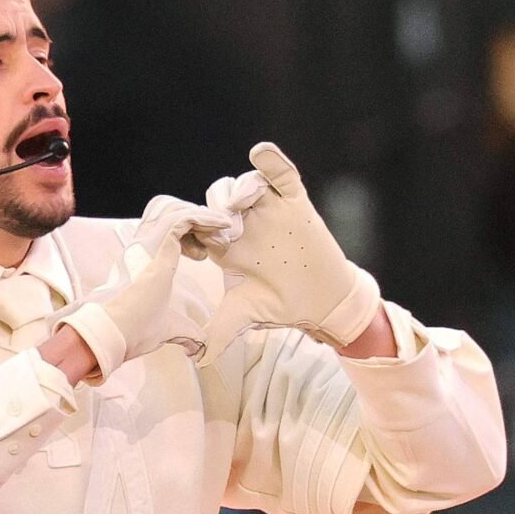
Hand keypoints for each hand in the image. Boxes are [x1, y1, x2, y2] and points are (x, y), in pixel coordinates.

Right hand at [55, 196, 231, 380]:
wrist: (120, 332)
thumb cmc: (136, 330)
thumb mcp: (169, 327)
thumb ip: (184, 332)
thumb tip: (197, 347)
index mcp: (144, 262)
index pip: (165, 235)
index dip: (188, 238)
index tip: (204, 255)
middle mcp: (143, 247)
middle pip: (170, 214)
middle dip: (197, 221)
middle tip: (217, 237)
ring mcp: (147, 243)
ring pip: (176, 211)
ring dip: (202, 217)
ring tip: (223, 229)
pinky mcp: (157, 244)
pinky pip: (183, 220)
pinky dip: (204, 219)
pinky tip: (221, 226)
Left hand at [197, 142, 380, 363]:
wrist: (322, 301)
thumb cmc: (281, 304)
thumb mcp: (245, 315)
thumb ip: (220, 331)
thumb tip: (199, 359)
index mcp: (226, 244)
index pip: (200, 224)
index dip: (192, 228)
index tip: (195, 246)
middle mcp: (245, 222)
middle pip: (218, 199)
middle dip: (215, 208)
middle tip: (222, 229)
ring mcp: (269, 210)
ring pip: (245, 184)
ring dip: (239, 189)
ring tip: (240, 205)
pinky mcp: (294, 202)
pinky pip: (280, 173)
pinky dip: (271, 160)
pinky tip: (260, 154)